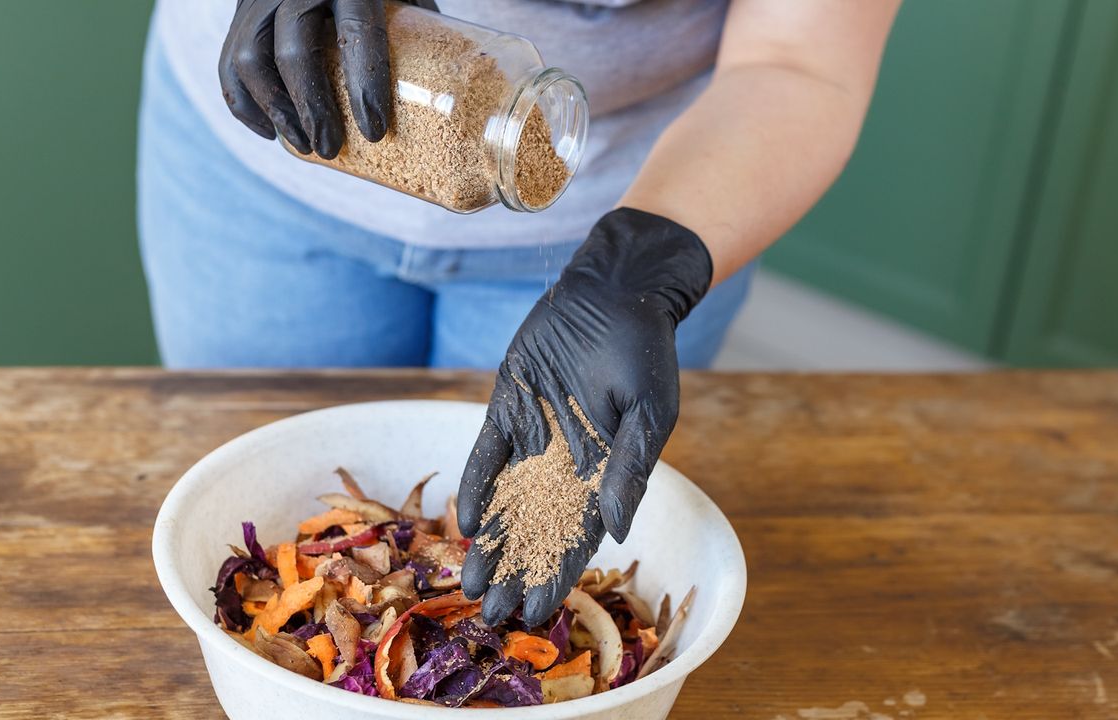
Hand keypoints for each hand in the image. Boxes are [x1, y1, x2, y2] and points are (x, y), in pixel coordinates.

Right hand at [218, 0, 435, 158]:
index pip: (355, 33)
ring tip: (303, 146)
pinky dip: (243, 103)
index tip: (375, 131)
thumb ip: (415, 33)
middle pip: (294, 52)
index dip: (364, 85)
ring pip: (251, 58)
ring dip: (276, 111)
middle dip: (313, 110)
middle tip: (331, 148)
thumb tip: (443, 102)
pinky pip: (230, 60)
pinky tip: (270, 133)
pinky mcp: (241, 10)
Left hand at [457, 208, 713, 626]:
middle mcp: (564, 465)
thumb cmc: (645, 353)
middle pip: (534, 532)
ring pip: (506, 504)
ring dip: (489, 544)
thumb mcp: (651, 413)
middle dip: (513, 574)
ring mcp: (532, 439)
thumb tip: (620, 533)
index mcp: (604, 475)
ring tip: (468, 586)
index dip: (555, 579)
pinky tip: (466, 522)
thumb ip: (632, 471)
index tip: (537, 616)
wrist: (614, 294)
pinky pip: (487, 457)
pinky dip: (478, 488)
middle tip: (490, 616)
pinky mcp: (507, 410)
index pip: (576, 540)